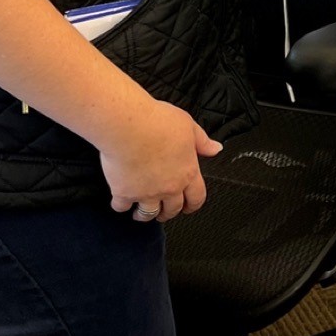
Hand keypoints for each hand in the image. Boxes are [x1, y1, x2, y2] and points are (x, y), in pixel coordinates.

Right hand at [98, 94, 223, 223]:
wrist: (128, 125)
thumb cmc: (158, 121)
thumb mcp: (188, 125)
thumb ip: (202, 141)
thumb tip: (216, 149)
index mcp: (187, 172)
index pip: (197, 197)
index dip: (193, 204)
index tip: (189, 207)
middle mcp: (168, 187)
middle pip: (172, 210)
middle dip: (168, 212)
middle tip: (163, 211)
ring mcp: (146, 193)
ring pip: (148, 214)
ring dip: (145, 215)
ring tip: (141, 213)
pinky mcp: (125, 193)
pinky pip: (122, 207)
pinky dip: (120, 205)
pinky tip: (120, 200)